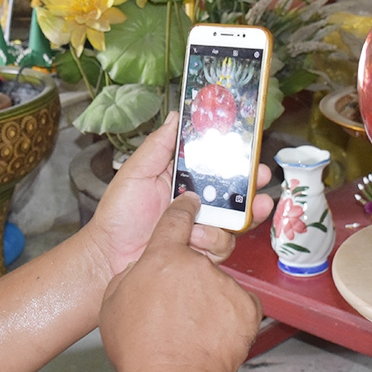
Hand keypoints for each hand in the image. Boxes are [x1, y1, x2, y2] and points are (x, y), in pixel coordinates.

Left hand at [84, 112, 274, 275]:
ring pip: (236, 219)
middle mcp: (198, 202)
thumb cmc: (118, 214)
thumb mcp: (136, 172)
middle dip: (253, 183)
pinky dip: (213, 240)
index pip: (215, 163)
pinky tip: (196, 238)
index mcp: (183, 178)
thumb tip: (177, 115)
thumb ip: (159, 145)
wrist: (110, 256)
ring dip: (239, 215)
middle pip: (235, 191)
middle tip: (261, 177)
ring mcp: (202, 227)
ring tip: (236, 214)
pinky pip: (222, 245)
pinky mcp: (202, 251)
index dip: (235, 155)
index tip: (250, 147)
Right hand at [99, 193, 261, 371]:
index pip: (176, 220)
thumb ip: (131, 276)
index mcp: (163, 257)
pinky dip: (230, 318)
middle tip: (179, 311)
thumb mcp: (114, 303)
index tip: (190, 202)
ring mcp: (225, 285)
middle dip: (190, 280)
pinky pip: (240, 306)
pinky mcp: (247, 307)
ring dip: (210, 302)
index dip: (183, 209)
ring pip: (219, 286)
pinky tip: (213, 338)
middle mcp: (198, 264)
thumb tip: (141, 270)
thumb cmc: (140, 349)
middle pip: (198, 261)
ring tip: (194, 332)